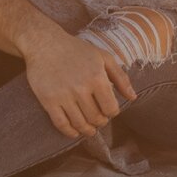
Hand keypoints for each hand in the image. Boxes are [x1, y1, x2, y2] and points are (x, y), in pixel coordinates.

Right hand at [23, 29, 137, 139]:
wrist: (44, 43)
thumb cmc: (76, 49)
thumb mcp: (103, 57)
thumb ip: (120, 77)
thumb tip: (133, 97)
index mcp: (97, 77)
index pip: (111, 108)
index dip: (112, 113)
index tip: (108, 111)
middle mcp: (81, 88)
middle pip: (96, 119)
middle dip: (100, 122)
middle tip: (99, 120)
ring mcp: (63, 96)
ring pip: (80, 124)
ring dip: (87, 130)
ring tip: (89, 128)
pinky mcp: (48, 101)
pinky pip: (61, 124)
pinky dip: (70, 132)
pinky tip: (75, 131)